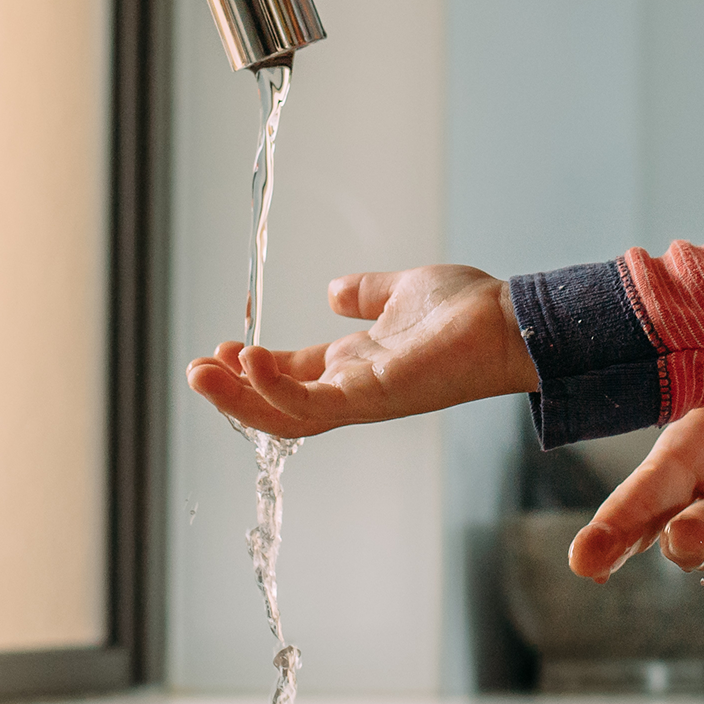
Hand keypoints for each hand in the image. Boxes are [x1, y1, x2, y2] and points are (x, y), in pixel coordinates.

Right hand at [185, 263, 534, 435]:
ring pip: (286, 414)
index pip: (290, 376)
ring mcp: (362, 397)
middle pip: (277, 404)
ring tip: (203, 373)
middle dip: (232, 394)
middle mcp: (354, 388)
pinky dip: (276, 387)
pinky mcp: (373, 396)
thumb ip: (365, 294)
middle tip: (195, 372)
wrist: (509, 320)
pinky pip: (313, 402)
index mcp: (355, 365)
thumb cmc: (466, 309)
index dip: (251, 369)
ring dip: (240, 397)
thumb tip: (334, 290)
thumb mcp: (400, 291)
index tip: (219, 349)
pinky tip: (248, 361)